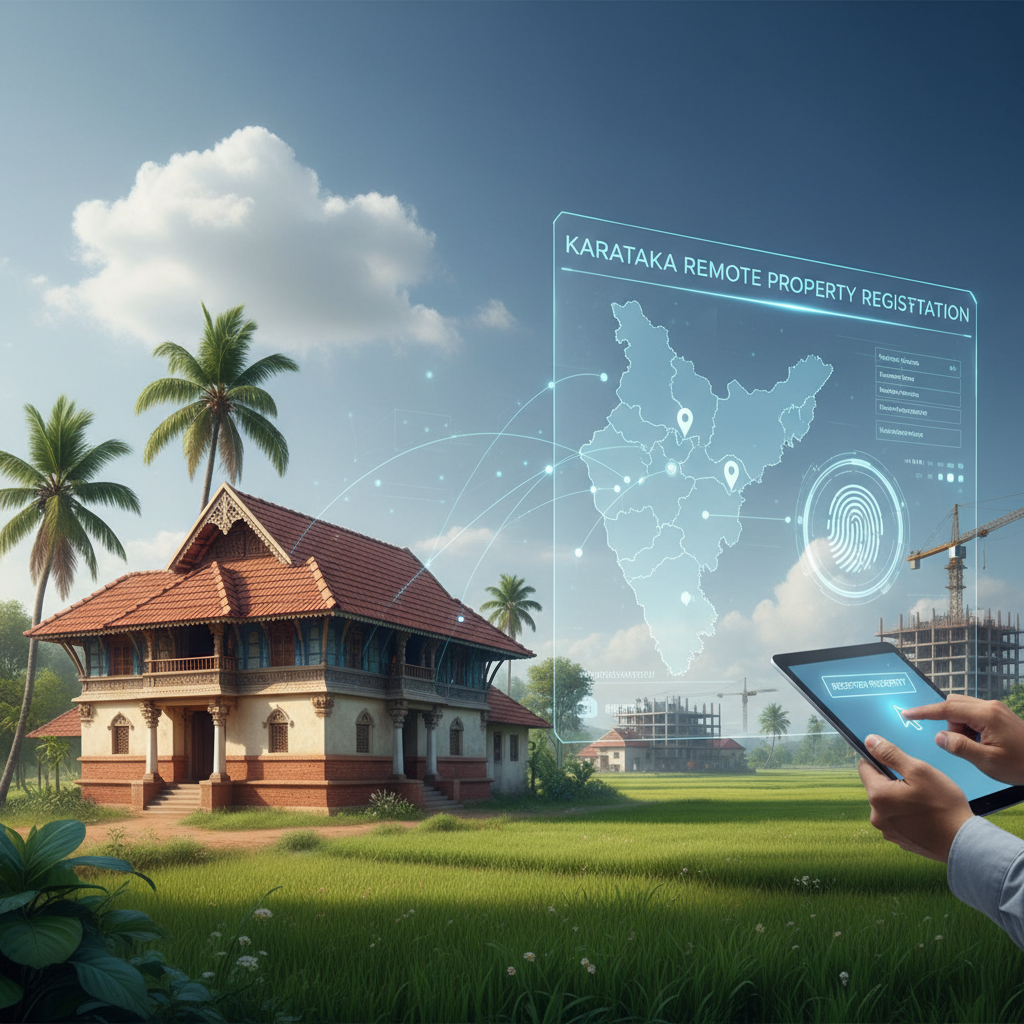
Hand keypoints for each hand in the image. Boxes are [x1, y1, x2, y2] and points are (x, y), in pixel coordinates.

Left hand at [857, 734, 972, 862]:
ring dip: (900, 798)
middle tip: (918, 785)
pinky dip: (907, 814)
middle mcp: (876, 816)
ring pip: (888, 803)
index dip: (880, 760)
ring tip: (924, 801)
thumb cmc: (944, 805)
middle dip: (893, 781)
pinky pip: (898, 819)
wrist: (964, 843)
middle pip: (876, 786)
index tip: (899, 764)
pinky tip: (926, 815)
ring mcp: (888, 831)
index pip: (864, 767)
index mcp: (877, 796)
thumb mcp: (919, 771)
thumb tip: (869, 741)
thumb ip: (890, 754)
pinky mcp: (900, 840)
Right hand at [899, 695, 1023, 786]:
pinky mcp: (998, 714)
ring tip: (975, 747)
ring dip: (959, 726)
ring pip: (962, 709)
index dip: (924, 712)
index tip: (906, 714)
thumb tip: (939, 736)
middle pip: (953, 705)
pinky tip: (982, 743)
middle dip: (948, 724)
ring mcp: (995, 708)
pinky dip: (969, 727)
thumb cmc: (1020, 765)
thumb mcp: (987, 761)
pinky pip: (973, 714)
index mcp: (986, 715)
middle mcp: (989, 706)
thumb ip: (960, 747)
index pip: (946, 709)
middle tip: (961, 745)